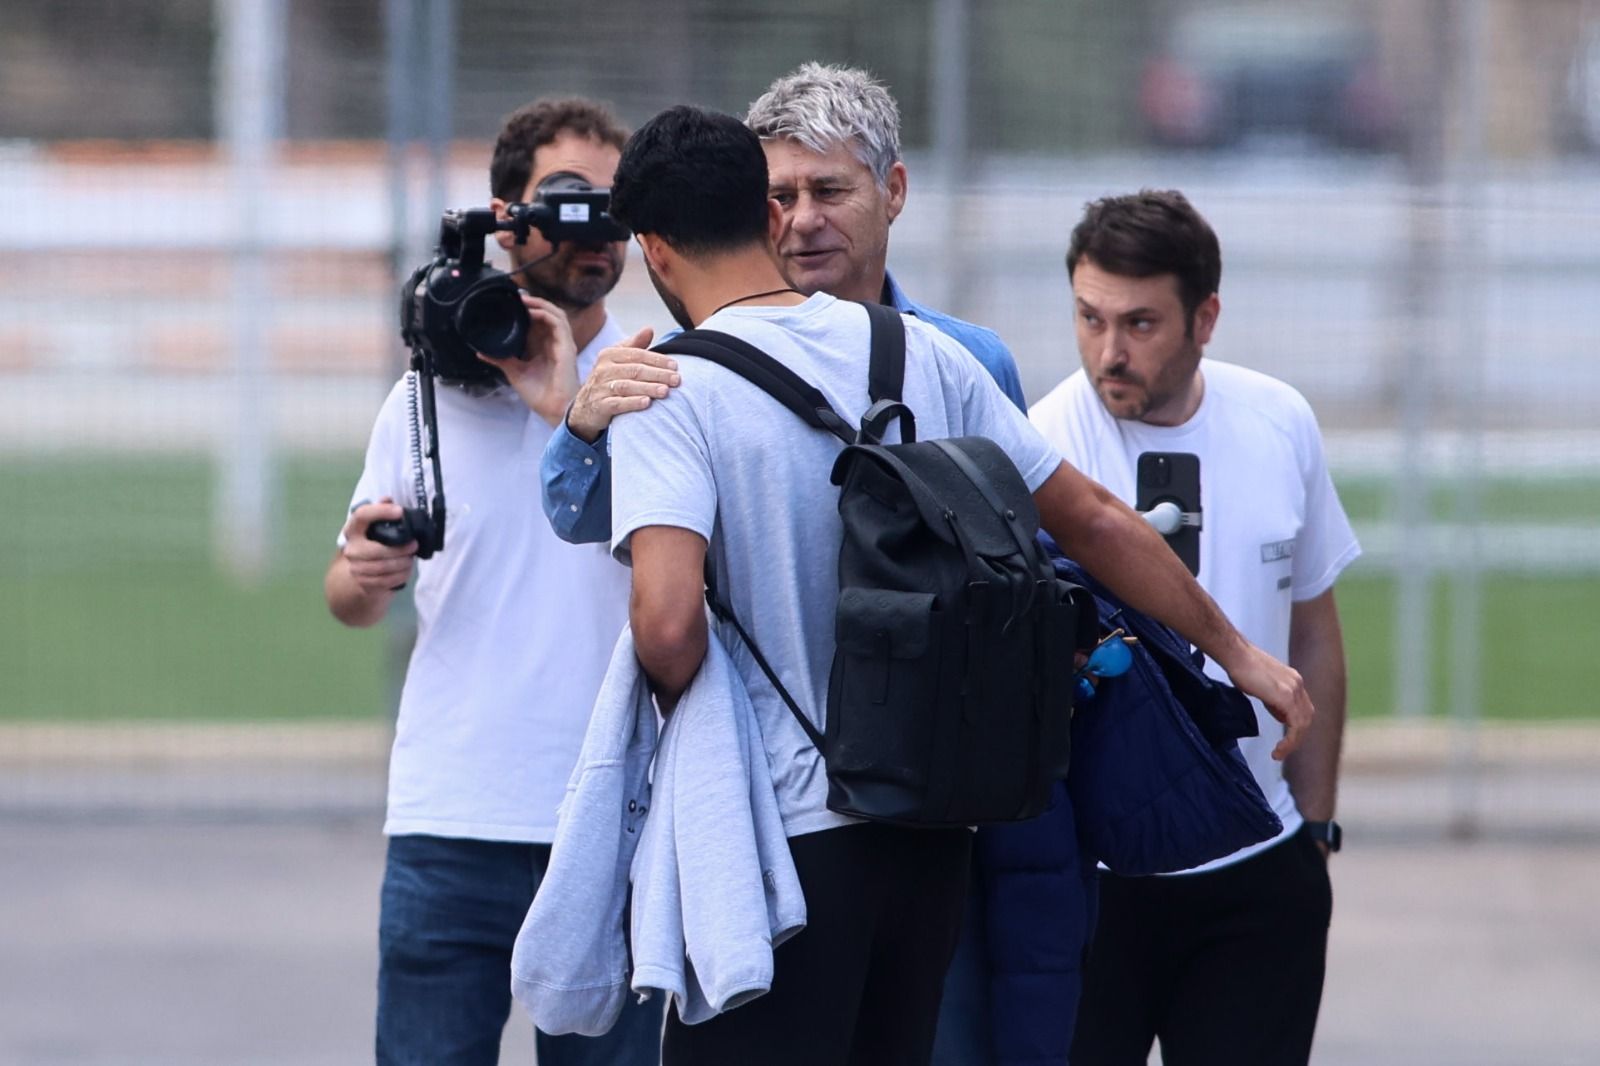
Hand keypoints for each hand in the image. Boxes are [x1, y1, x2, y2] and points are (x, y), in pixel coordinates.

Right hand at [339, 497, 417, 593]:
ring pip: (384, 568)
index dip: (381, 512)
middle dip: (400, 549)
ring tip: (411, 558)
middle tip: (414, 545)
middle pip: (377, 550)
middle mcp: (351, 548)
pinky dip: (401, 576)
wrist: (358, 570)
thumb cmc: (371, 542)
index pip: (362, 515)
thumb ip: (381, 511)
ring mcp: (356, 567)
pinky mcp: (364, 582)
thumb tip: (388, 499)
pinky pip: (386, 581)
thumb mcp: (375, 526)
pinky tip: (406, 570)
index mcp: (353, 529)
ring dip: (403, 564)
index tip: (400, 511)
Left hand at [478, 294, 579, 425]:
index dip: (527, 311)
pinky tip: (531, 311)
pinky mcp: (566, 346)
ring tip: (523, 300)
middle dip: (533, 303)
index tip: (511, 304)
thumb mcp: (514, 372)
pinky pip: (558, 322)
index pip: (538, 322)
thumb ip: (500, 359)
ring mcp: (562, 343)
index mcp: (544, 348)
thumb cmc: (540, 395)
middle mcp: (555, 343)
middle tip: (515, 298)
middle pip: (547, 314)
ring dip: (540, 304)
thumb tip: (481, 352)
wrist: (553, 409)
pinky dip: (545, 313)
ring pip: (556, 314)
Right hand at [566, 327, 678, 441]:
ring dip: (648, 388)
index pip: (637, 355)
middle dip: (658, 374)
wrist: (585, 408)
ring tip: (665, 391)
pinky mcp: (599, 406)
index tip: (675, 366)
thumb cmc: (608, 381)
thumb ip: (634, 346)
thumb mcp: (618, 361)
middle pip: (635, 370)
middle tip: (677, 380)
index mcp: (609, 355)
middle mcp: (603, 369)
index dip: (657, 360)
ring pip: (627, 386)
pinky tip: (647, 403)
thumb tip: (650, 329)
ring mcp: (600, 388)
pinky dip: (632, 403)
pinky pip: (617, 404)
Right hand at [1217, 641, 1314, 760]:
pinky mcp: (1286, 697)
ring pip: (1303, 724)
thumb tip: (1279, 712)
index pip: (1303, 708)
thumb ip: (1274, 698)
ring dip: (1293, 742)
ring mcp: (1294, 690)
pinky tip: (1279, 749)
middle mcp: (1297, 684)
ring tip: (1280, 753)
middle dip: (1297, 737)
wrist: (1236, 654)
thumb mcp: (1262, 685)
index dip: (1296, 725)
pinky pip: (1295, 725)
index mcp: (1293, 681)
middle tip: (1283, 749)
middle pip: (1307, 717)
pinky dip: (1290, 741)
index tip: (1284, 738)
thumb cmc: (1241, 667)